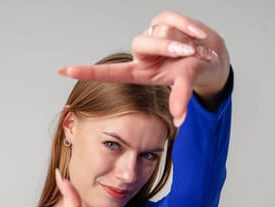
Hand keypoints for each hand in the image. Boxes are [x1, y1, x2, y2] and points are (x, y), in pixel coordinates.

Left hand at [57, 11, 230, 125]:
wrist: (212, 56)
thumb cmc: (192, 72)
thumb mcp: (186, 84)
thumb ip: (181, 98)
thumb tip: (180, 118)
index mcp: (139, 72)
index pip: (108, 72)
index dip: (85, 72)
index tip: (62, 71)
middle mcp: (141, 54)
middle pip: (142, 43)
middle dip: (168, 47)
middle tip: (188, 53)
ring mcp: (150, 35)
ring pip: (160, 33)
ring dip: (183, 41)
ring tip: (195, 49)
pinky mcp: (163, 20)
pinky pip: (174, 19)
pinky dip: (189, 28)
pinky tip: (197, 37)